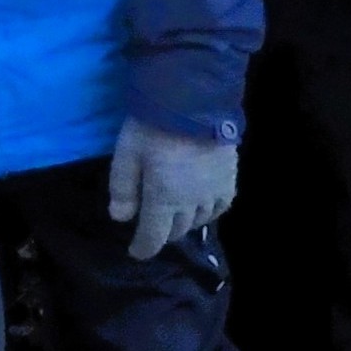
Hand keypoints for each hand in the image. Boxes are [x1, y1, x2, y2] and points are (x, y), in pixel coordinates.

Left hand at [106, 121, 237, 257]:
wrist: (194, 99)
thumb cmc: (153, 125)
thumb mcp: (126, 153)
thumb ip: (122, 188)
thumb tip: (121, 218)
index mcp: (164, 199)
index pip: (154, 237)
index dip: (143, 248)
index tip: (136, 252)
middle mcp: (191, 203)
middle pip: (177, 231)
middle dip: (162, 232)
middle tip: (152, 225)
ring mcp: (213, 191)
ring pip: (199, 221)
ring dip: (185, 222)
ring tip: (175, 214)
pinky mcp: (229, 177)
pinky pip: (221, 206)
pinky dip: (209, 211)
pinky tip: (202, 205)